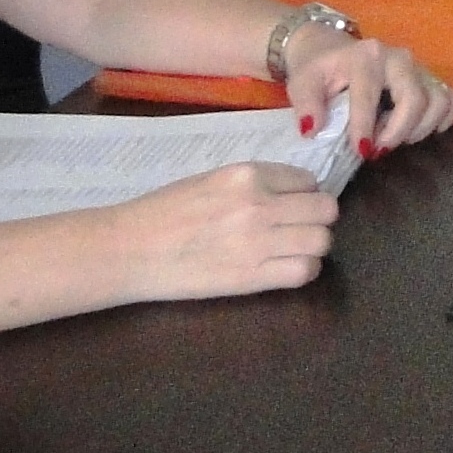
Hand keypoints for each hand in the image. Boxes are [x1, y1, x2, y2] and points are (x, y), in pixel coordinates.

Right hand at [111, 161, 339, 301]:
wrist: (127, 250)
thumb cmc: (162, 212)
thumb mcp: (211, 180)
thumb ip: (253, 184)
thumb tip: (291, 192)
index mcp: (247, 174)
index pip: (308, 181)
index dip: (303, 195)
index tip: (290, 206)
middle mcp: (259, 204)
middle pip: (325, 210)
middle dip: (316, 220)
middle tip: (296, 229)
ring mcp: (258, 241)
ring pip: (322, 241)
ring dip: (312, 247)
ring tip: (291, 250)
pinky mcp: (251, 277)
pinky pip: (305, 272)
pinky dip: (302, 271)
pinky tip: (283, 269)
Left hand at [280, 27, 452, 159]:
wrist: (331, 48)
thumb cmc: (318, 68)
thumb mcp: (303, 82)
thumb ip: (306, 104)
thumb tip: (313, 130)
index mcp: (367, 57)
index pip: (371, 95)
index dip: (366, 127)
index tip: (362, 151)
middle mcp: (399, 58)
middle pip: (415, 99)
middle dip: (398, 132)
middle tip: (378, 151)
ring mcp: (419, 67)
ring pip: (438, 101)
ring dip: (420, 129)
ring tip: (395, 139)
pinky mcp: (430, 77)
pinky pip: (451, 99)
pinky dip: (443, 119)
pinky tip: (422, 130)